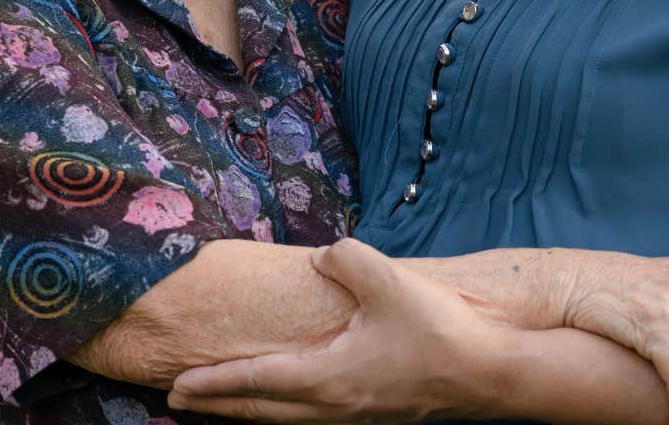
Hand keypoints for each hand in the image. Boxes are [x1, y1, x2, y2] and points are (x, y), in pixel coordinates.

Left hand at [167, 238, 509, 422]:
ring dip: (249, 412)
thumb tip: (322, 258)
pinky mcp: (375, 412)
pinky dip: (283, 410)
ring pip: (288, 420)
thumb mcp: (387, 280)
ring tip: (222, 403)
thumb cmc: (440, 332)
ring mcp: (356, 415)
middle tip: (179, 400)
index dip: (213, 384)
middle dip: (218, 407)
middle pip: (263, 413)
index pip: (256, 382)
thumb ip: (344, 259)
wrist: (492, 372)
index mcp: (328, 378)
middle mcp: (335, 406)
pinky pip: (312, 417)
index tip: (176, 387)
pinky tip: (287, 398)